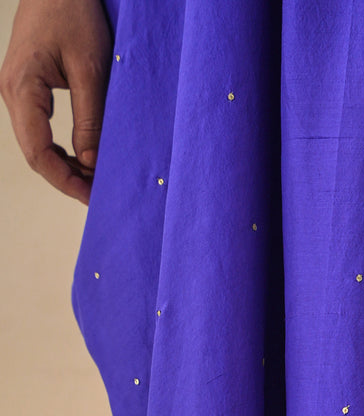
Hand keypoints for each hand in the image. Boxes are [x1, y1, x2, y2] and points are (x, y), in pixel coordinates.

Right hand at [0, 0, 111, 203]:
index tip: (92, 197)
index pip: (37, 152)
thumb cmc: (71, 12)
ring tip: (96, 180)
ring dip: (65, 165)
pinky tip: (84, 157)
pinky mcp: (28, 87)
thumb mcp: (89, 68)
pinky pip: (40, 129)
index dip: (64, 181)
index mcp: (22, 88)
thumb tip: (91, 162)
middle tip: (100, 194)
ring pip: (37, 144)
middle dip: (67, 178)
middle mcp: (12, 93)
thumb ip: (90, 118)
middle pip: (35, 153)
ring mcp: (17, 91)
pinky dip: (62, 148)